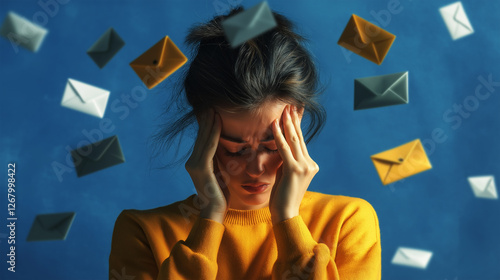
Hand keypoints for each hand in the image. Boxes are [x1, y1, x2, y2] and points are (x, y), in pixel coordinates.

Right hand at [185, 108, 229, 223]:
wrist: (215, 211)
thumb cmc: (219, 195)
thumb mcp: (217, 173)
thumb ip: (215, 161)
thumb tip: (219, 149)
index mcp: (195, 163)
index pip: (202, 141)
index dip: (206, 126)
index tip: (212, 113)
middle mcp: (192, 162)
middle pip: (201, 138)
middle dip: (206, 121)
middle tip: (211, 105)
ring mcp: (194, 165)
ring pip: (204, 139)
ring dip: (210, 123)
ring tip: (214, 109)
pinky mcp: (201, 167)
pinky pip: (209, 146)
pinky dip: (214, 133)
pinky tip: (218, 121)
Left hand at [269, 104, 318, 223]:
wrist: (286, 213)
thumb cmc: (282, 197)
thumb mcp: (285, 175)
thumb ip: (286, 161)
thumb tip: (281, 148)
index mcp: (310, 165)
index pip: (302, 142)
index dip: (297, 126)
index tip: (294, 112)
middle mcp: (310, 164)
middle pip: (300, 138)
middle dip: (293, 120)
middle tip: (290, 104)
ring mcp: (304, 166)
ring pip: (294, 140)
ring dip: (287, 123)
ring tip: (284, 109)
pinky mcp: (294, 170)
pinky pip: (284, 148)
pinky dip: (278, 135)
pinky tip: (274, 123)